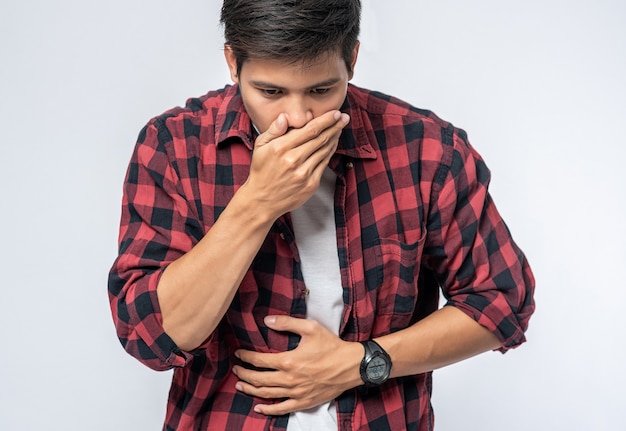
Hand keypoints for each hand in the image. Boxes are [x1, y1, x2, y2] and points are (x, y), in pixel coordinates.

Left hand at [232, 315, 362, 415]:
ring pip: (267, 395)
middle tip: (236, 369)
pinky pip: (282, 409)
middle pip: (259, 379)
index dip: (246, 357)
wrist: (352, 365)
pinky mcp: (304, 402)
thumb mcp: (310, 328)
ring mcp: (296, 393)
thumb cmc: (331, 345)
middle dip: (244, 374)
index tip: (239, 354)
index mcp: (288, 361)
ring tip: (240, 385)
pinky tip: (259, 408)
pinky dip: (268, 410)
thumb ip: (287, 323)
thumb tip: (266, 320)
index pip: (259, 361)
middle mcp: (289, 379)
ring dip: (250, 390)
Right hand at [241, 110, 349, 220]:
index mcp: (281, 148)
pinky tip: (332, 145)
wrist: (262, 200)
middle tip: (344, 117)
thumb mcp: (260, 146)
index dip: (326, 120)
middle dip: (335, 126)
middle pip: (321, 138)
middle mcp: (294, 160)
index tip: (335, 113)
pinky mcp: (311, 184)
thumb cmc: (261, 171)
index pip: (310, 130)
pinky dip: (330, 152)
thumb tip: (285, 117)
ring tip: (340, 128)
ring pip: (325, 151)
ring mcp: (304, 173)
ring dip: (334, 138)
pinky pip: (324, 164)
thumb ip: (273, 130)